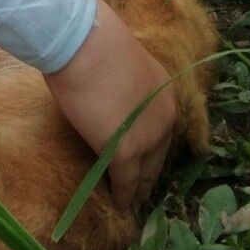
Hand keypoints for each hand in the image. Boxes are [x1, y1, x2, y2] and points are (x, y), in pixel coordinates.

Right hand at [45, 0, 176, 210]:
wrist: (85, 44)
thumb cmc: (92, 45)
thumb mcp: (118, 67)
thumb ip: (120, 88)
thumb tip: (105, 98)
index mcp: (163, 94)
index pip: (161, 131)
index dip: (151, 150)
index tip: (144, 163)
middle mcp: (164, 119)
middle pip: (158, 157)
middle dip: (149, 175)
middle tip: (140, 191)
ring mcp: (147, 138)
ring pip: (145, 174)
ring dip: (138, 189)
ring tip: (131, 203)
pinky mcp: (125, 153)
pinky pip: (126, 182)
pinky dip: (124, 196)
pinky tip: (120, 205)